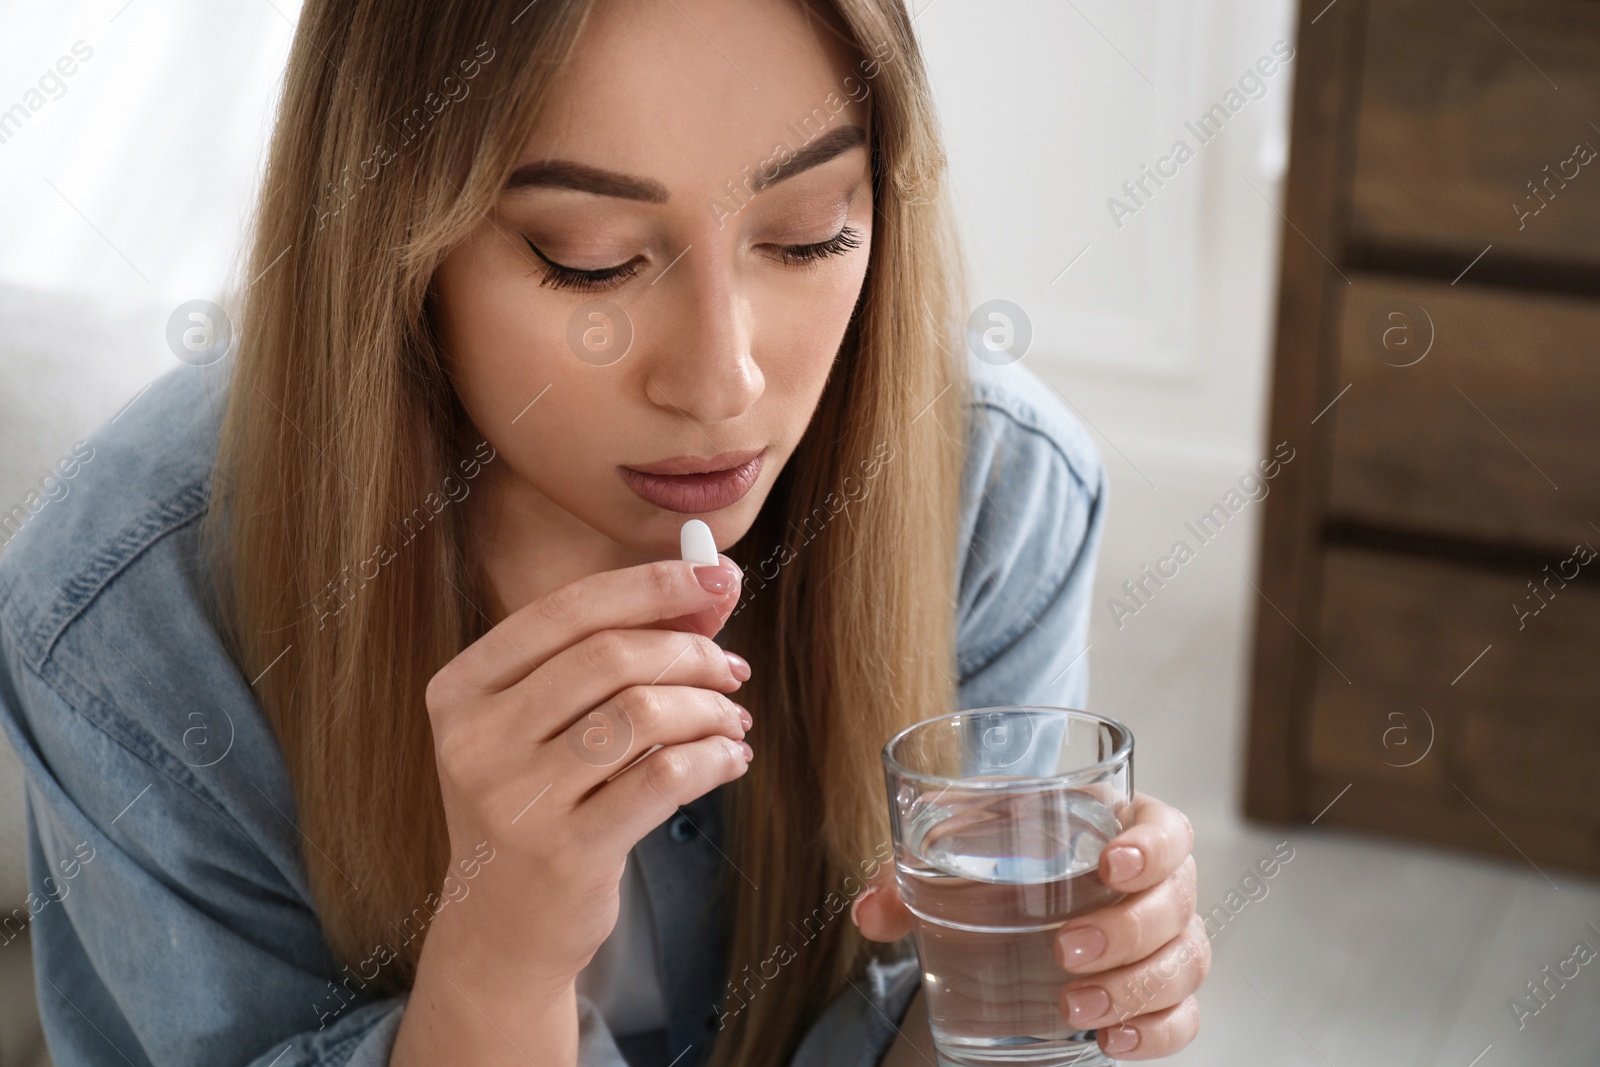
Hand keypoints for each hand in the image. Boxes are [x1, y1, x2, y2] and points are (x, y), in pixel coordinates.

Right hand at [394, 554, 751, 1066]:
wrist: (502, 925)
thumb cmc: (538, 801)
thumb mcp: (546, 722)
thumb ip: (613, 652)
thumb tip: (712, 586)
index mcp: (463, 688)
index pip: (568, 610)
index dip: (653, 584)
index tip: (719, 575)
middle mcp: (475, 739)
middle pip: (610, 656)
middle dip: (691, 652)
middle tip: (733, 668)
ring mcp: (515, 799)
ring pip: (643, 713)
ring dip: (709, 708)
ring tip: (733, 721)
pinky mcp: (565, 851)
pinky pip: (665, 777)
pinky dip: (714, 758)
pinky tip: (731, 760)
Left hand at [854, 792, 1205, 1060]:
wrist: (1001, 908)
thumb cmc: (991, 863)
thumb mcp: (948, 855)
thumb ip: (907, 875)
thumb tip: (870, 911)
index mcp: (1116, 828)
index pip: (1166, 830)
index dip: (1152, 846)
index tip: (1111, 864)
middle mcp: (1153, 884)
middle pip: (1177, 902)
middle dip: (1129, 930)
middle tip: (1066, 949)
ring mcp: (1164, 941)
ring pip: (1185, 962)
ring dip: (1135, 988)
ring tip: (1074, 1008)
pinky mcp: (1161, 994)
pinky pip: (1183, 1017)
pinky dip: (1156, 1032)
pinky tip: (1112, 1040)